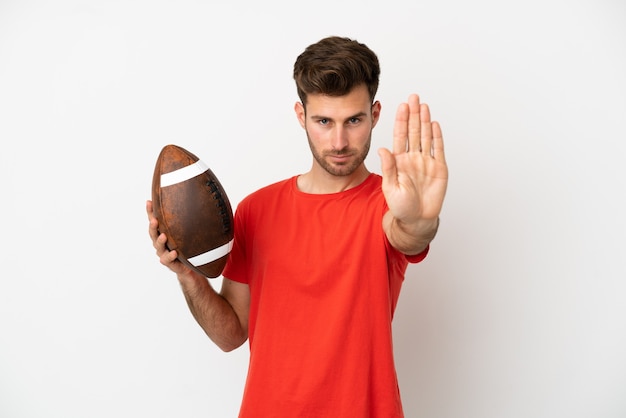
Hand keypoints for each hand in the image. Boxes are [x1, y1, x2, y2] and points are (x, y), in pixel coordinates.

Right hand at [146, 200, 193, 275]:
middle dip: (153, 226)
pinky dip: (170, 256)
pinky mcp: (169, 262)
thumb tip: (194, 201)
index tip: (149, 202)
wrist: (189, 265)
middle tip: (155, 220)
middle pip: (153, 233)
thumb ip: (186, 219)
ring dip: (160, 241)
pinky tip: (175, 252)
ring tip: (164, 236)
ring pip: (158, 246)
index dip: (150, 212)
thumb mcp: (186, 231)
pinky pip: (167, 259)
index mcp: (162, 232)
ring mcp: (163, 252)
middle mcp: (160, 242)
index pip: (154, 221)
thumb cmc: (186, 246)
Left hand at [377, 94, 447, 225]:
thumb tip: (382, 149)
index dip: (401, 120)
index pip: (400, 136)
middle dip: (413, 114)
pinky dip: (437, 137)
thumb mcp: (391, 187)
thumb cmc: (401, 207)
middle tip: (413, 97)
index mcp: (399, 161)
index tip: (401, 106)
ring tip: (423, 105)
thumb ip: (389, 168)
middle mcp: (412, 158)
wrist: (417, 220)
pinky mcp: (439, 168)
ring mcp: (426, 162)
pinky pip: (437, 149)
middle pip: (414, 131)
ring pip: (426, 137)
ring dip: (425, 121)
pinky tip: (434, 124)